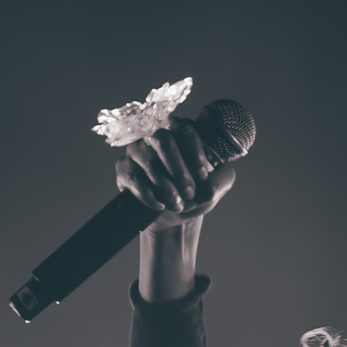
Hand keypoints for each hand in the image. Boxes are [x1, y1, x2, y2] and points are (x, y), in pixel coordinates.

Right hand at [116, 121, 236, 231]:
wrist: (173, 218)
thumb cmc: (194, 195)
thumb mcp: (214, 188)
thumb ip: (222, 180)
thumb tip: (210, 184)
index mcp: (180, 131)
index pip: (185, 129)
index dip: (195, 152)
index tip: (203, 176)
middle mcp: (155, 135)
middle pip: (163, 140)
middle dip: (178, 169)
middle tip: (189, 192)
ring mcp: (137, 151)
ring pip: (149, 162)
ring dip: (166, 187)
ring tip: (177, 205)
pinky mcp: (124, 169)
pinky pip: (134, 179)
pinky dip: (148, 195)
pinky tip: (159, 206)